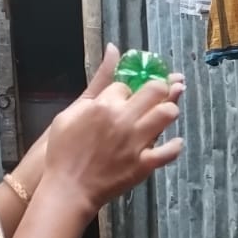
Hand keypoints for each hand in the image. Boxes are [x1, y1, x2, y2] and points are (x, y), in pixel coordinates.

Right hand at [43, 44, 186, 210]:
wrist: (68, 189)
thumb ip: (96, 82)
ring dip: (170, 110)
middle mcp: (123, 120)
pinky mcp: (143, 165)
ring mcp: (136, 143)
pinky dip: (174, 146)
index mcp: (103, 105)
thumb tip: (113, 49)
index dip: (128, 89)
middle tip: (159, 93)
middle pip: (155, 91)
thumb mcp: (70, 112)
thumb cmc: (63, 151)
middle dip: (160, 88)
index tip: (127, 96)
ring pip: (167, 115)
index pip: (127, 85)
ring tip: (166, 113)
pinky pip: (169, 151)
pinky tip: (174, 142)